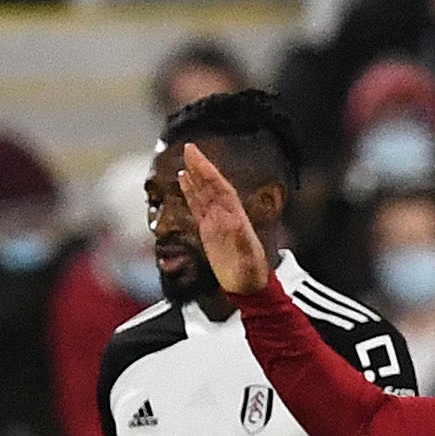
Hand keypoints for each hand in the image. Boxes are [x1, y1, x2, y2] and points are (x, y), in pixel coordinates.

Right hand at [176, 144, 272, 296]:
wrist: (248, 287)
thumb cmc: (250, 274)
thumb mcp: (247, 258)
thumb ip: (240, 240)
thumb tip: (231, 221)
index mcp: (235, 217)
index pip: (219, 188)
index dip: (208, 171)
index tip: (196, 156)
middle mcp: (226, 215)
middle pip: (212, 186)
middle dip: (201, 167)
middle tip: (189, 148)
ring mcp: (217, 222)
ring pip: (204, 193)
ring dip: (195, 176)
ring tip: (185, 161)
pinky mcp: (209, 230)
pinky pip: (198, 206)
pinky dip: (191, 193)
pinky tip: (184, 182)